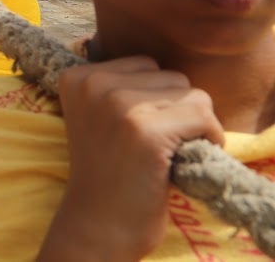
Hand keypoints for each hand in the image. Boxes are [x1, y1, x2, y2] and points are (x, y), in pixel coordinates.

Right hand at [47, 58, 223, 257]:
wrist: (98, 222)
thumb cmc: (108, 171)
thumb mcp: (97, 114)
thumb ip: (120, 84)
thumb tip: (165, 70)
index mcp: (77, 76)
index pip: (145, 63)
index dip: (155, 99)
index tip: (138, 130)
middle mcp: (94, 83)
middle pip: (171, 76)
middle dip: (176, 110)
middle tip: (156, 144)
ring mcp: (118, 105)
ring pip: (192, 93)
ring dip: (194, 125)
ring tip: (168, 151)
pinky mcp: (145, 130)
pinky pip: (203, 116)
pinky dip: (209, 138)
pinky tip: (184, 159)